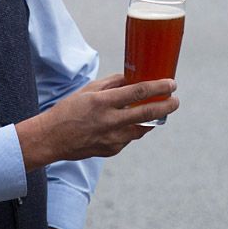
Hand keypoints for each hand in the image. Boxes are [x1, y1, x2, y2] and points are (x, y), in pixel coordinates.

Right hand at [16, 74, 178, 169]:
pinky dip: (130, 129)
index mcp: (103, 102)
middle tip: (175, 101)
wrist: (52, 139)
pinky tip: (124, 124)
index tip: (172, 84)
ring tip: (154, 111)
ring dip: (151, 120)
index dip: (159, 87)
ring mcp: (112, 139)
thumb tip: (133, 78)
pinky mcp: (112, 150)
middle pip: (148, 114)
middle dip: (167, 106)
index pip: (139, 93)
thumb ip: (112, 83)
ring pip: (142, 129)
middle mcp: (110, 121)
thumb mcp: (88, 90)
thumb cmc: (69, 110)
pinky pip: (128, 138)